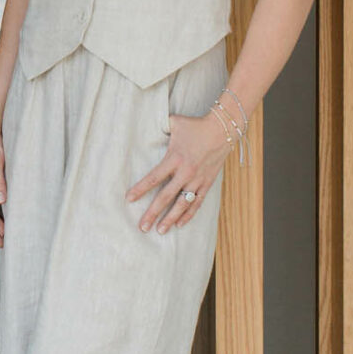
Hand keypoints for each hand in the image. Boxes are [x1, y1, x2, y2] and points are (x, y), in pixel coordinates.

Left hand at [127, 112, 230, 233]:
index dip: (140, 189)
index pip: (154, 178)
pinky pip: (197, 202)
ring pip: (182, 204)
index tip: (129, 199)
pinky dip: (189, 214)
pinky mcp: (207, 183)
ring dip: (170, 218)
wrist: (223, 130)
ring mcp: (197, 179)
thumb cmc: (195, 125)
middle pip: (166, 197)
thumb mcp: (175, 123)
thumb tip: (145, 125)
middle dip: (153, 213)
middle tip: (142, 227)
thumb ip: (159, 127)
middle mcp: (185, 172)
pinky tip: (180, 224)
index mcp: (174, 158)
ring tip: (160, 231)